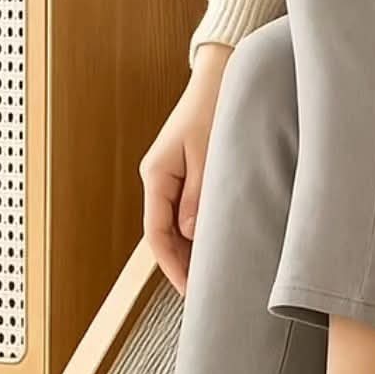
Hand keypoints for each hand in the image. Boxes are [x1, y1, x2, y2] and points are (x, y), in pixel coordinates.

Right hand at [140, 44, 232, 294]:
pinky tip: (215, 247)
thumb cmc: (213, 111)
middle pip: (163, 235)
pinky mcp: (185, 174)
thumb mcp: (208, 154)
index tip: (190, 291)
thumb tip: (191, 234)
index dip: (172, 266)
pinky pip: (187, 212)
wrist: (218, 79)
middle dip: (181, 266)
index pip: (157, 234)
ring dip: (190, 251)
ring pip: (175, 226)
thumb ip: (199, 194)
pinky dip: (198, 232)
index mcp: (157, 176)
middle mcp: (158, 180)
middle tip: (204, 294)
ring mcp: (170, 178)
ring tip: (212, 278)